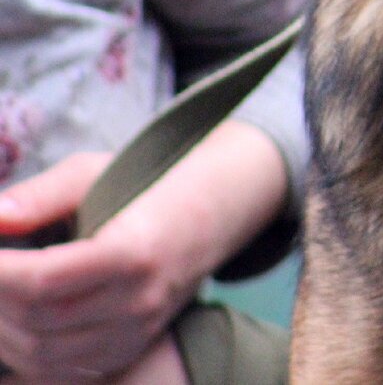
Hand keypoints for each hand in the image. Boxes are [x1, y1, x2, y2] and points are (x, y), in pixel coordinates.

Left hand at [0, 121, 286, 382]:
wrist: (208, 216)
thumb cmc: (148, 186)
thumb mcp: (96, 172)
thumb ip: (40, 195)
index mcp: (134, 250)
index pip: (43, 280)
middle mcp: (139, 300)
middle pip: (38, 320)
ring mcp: (137, 330)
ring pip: (43, 353)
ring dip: (3, 330)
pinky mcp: (130, 347)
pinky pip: (62, 370)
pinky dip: (26, 355)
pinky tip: (15, 324)